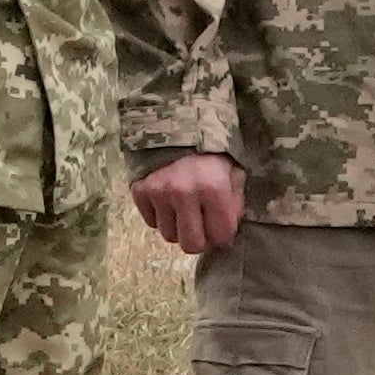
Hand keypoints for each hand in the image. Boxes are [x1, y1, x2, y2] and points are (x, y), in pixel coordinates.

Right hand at [131, 153, 246, 255]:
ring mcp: (158, 193)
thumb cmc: (212, 156)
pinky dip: (161, 218)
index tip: (221, 229)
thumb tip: (227, 235)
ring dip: (179, 229)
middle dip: (200, 241)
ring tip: (185, 211)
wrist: (177, 129)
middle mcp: (184, 193)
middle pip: (190, 245)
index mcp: (213, 188)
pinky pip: (151, 223)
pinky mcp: (139, 191)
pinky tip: (169, 203)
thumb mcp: (234, 174)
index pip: (220, 236)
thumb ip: (235, 205)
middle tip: (202, 229)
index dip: (223, 236)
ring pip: (168, 236)